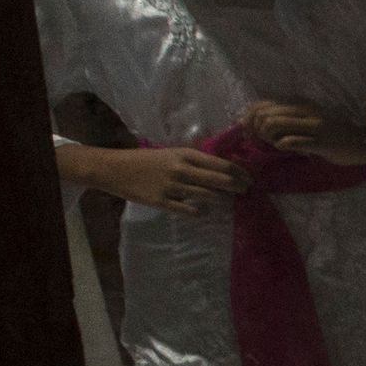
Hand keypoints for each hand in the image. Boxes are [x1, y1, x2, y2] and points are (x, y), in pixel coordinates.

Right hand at [60, 140, 245, 217]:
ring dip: (222, 200)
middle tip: (245, 191)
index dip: (239, 173)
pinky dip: (201, 212)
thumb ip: (195, 161)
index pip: (221, 164)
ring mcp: (173, 187)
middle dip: (237, 187)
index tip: (250, 178)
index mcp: (186, 155)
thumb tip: (222, 169)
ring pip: (208, 196)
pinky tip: (205, 212)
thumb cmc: (147, 160)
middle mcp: (182, 169)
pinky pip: (189, 210)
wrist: (115, 169)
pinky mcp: (163, 202)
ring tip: (228, 201)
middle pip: (220, 181)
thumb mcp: (172, 154)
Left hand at [243, 98, 365, 176]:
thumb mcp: (307, 120)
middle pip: (265, 114)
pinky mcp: (321, 141)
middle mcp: (306, 110)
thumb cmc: (331, 134)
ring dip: (267, 138)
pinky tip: (286, 148)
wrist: (361, 142)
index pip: (263, 104)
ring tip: (273, 144)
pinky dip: (282, 145)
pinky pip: (292, 141)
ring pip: (274, 125)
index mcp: (300, 103)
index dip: (250, 117)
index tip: (251, 131)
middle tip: (259, 141)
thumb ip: (286, 119)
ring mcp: (314, 125)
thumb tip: (255, 122)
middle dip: (255, 129)